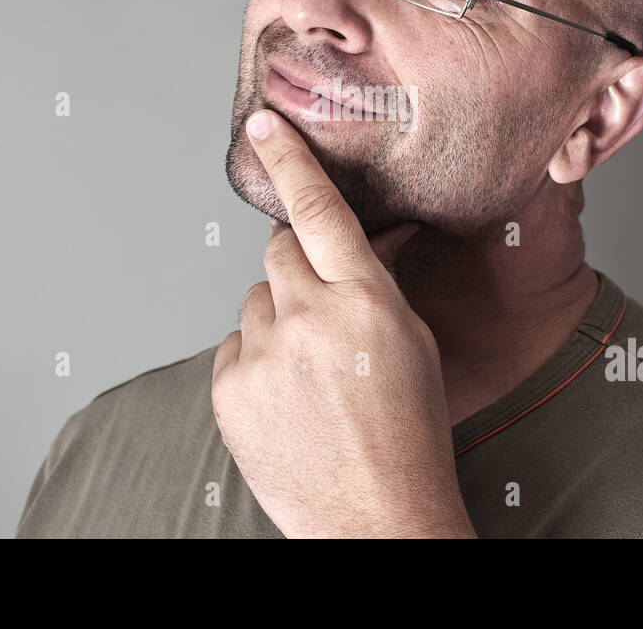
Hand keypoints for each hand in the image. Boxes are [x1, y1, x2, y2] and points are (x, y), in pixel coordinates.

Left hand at [211, 108, 476, 537]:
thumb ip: (379, 280)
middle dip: (299, 266)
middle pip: (279, 251)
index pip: (318, 208)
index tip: (262, 125)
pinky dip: (257, 360)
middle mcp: (309, 318)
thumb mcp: (413, 341)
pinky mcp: (229, 389)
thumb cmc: (409, 433)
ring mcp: (264, 355)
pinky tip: (289, 395)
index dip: (290, 159)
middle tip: (321, 307)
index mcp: (365, 300)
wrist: (375, 516)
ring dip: (279, 318)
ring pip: (256, 301)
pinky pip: (235, 346)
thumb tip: (370, 232)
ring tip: (312, 370)